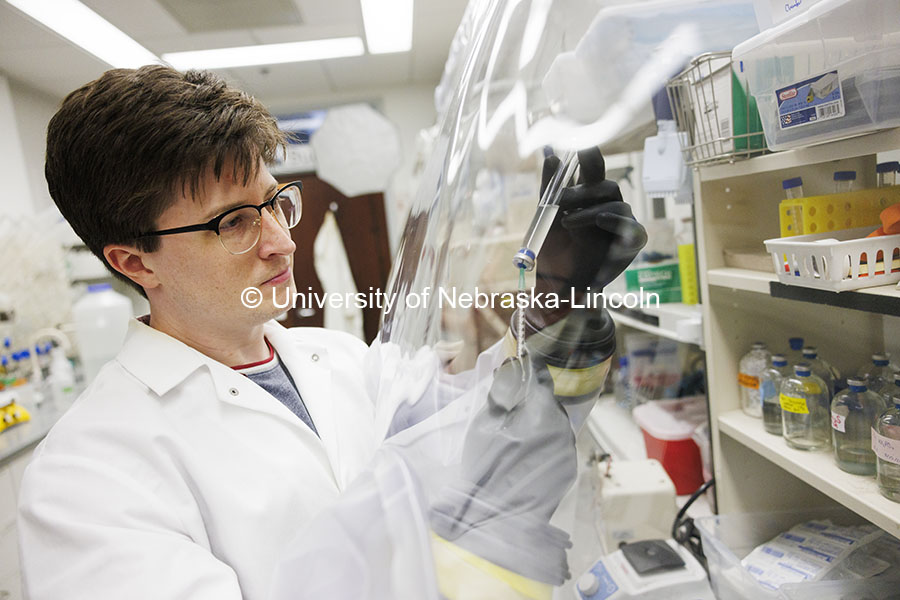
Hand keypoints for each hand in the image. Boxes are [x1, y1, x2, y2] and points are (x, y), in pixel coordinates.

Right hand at [430, 357, 575, 584]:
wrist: (499, 517)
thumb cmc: (487, 468)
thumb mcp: (485, 424)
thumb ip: (501, 391)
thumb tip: (512, 366)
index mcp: (542, 409)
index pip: (541, 376)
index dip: (527, 371)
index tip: (517, 369)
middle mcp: (562, 426)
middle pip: (548, 401)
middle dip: (531, 401)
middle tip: (509, 411)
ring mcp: (568, 450)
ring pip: (553, 424)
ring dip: (538, 423)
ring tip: (515, 437)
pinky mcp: (568, 470)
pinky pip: (556, 446)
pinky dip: (543, 445)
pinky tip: (524, 457)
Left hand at [532, 147, 646, 326]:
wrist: (558, 283)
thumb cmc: (554, 249)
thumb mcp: (546, 218)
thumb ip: (549, 189)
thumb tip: (552, 156)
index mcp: (588, 197)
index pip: (594, 170)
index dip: (591, 156)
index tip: (583, 145)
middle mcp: (607, 206)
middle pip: (607, 186)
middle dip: (583, 190)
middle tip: (560, 200)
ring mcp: (620, 224)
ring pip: (617, 206)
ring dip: (590, 212)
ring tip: (568, 222)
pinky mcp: (630, 244)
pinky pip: (634, 230)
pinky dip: (618, 224)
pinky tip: (602, 222)